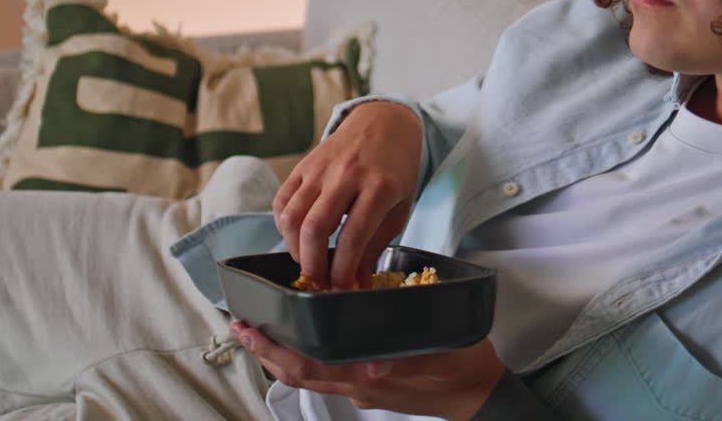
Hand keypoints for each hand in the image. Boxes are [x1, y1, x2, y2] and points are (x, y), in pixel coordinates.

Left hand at [231, 321, 504, 420]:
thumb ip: (406, 359)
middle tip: (241, 327)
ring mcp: (362, 388)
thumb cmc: (463, 368)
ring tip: (262, 331)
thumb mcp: (440, 352)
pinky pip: (328, 373)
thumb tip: (374, 366)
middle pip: (299, 373)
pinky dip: (308, 356)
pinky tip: (306, 337)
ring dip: (282, 354)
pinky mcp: (371, 384)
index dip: (275, 351)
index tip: (251, 329)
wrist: (480, 394)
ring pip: (310, 374)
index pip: (308, 367)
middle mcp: (357, 387)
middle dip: (266, 351)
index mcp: (367, 379)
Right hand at [272, 101, 422, 289]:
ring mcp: (321, 168)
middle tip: (319, 283)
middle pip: (315, 228)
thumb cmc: (395, 169)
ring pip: (291, 216)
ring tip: (308, 262)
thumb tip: (357, 281)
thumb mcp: (399, 206)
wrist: (383, 122)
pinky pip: (281, 200)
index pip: (353, 236)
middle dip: (313, 265)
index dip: (343, 270)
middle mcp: (346, 175)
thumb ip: (376, 244)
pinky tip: (297, 237)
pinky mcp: (303, 165)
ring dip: (294, 248)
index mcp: (379, 186)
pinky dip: (283, 226)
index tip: (341, 289)